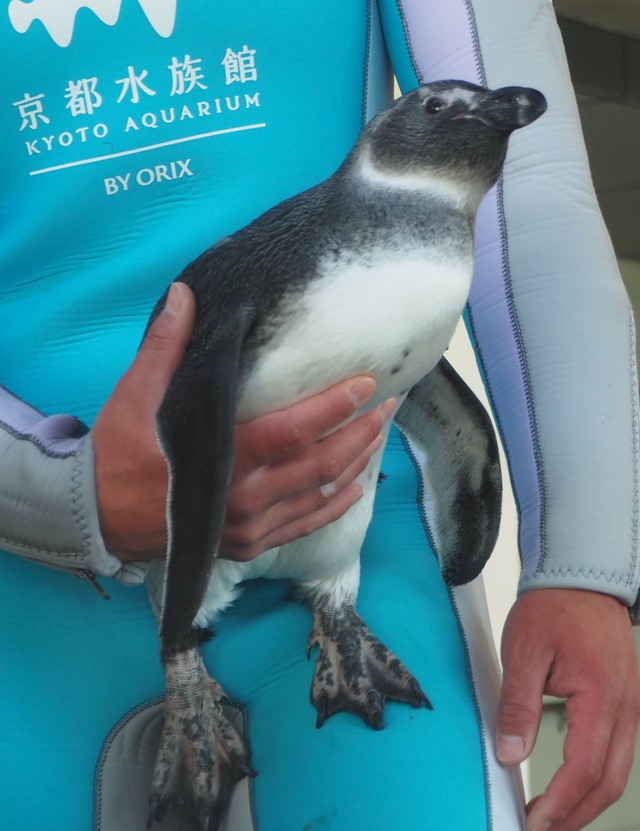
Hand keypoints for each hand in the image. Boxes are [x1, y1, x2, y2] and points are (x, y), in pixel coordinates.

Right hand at [93, 282, 392, 560]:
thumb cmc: (120, 453)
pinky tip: (355, 487)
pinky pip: (304, 526)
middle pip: (320, 465)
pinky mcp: (249, 544)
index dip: (334, 407)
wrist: (99, 518)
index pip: (293, 431)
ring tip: (379, 434)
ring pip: (319, 496)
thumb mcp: (135, 394)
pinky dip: (334, 506)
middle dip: (360, 434)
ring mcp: (249, 527)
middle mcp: (244, 498)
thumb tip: (186, 294)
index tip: (366, 383)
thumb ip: (166, 346)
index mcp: (222, 459)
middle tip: (388, 405)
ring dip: (355, 464)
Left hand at [497, 588, 639, 830]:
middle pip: (608, 781)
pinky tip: (574, 787)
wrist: (582, 577)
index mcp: (601, 697)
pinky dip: (597, 778)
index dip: (559, 803)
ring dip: (588, 802)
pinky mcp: (626, 702)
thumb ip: (518, 706)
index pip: (584, 768)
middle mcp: (626, 708)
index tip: (532, 821)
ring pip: (619, 772)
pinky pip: (620, 752)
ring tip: (556, 820)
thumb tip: (510, 754)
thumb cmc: (553, 608)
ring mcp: (632, 706)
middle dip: (576, 815)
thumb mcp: (524, 652)